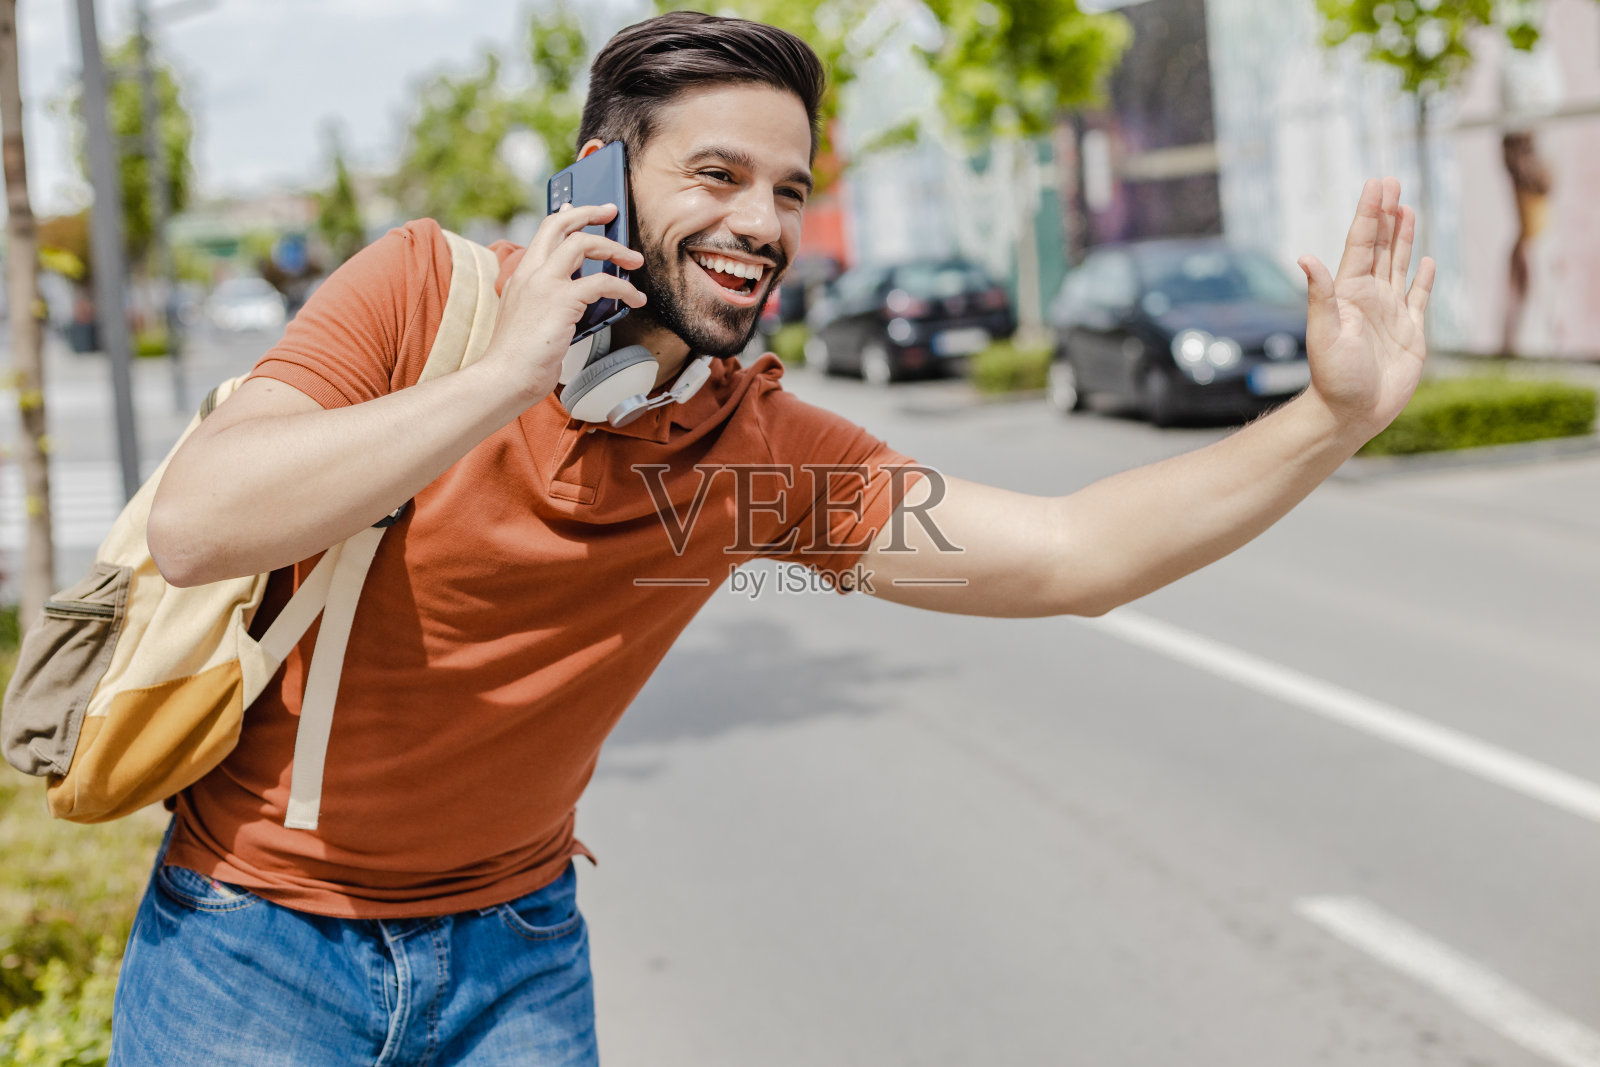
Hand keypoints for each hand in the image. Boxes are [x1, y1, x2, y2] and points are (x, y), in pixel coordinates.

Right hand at [480, 203, 646, 402]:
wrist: (505, 377)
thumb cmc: (518, 359)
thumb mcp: (529, 319)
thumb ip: (547, 302)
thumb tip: (579, 297)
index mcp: (520, 276)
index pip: (544, 232)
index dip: (566, 216)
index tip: (580, 208)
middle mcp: (529, 273)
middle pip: (560, 224)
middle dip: (589, 212)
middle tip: (611, 212)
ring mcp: (544, 284)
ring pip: (582, 243)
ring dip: (614, 248)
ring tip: (634, 260)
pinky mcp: (561, 300)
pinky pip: (602, 282)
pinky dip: (625, 287)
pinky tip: (634, 298)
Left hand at [1299, 177, 1435, 439]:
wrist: (1351, 414)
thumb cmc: (1333, 377)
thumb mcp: (1323, 332)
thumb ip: (1320, 294)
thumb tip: (1305, 257)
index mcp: (1348, 293)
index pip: (1360, 243)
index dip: (1369, 213)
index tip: (1376, 184)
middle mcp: (1369, 298)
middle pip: (1380, 247)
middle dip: (1386, 215)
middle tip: (1392, 181)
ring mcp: (1391, 314)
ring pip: (1398, 266)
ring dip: (1403, 238)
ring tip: (1406, 209)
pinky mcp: (1410, 333)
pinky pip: (1418, 298)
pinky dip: (1422, 279)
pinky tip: (1425, 260)